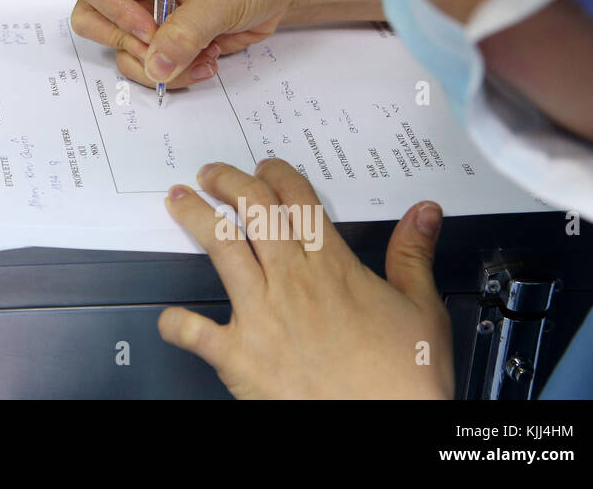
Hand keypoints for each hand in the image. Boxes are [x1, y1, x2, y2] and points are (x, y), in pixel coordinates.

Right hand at [72, 0, 292, 88]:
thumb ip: (186, 32)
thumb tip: (157, 65)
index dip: (116, 13)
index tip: (149, 29)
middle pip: (93, 20)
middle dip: (128, 43)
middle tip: (162, 49)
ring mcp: (145, 13)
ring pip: (121, 51)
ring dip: (158, 65)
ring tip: (201, 55)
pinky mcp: (162, 39)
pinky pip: (148, 66)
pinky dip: (174, 73)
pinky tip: (206, 60)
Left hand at [159, 158, 453, 398]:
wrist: (385, 426)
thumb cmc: (403, 380)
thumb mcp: (422, 309)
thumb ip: (412, 255)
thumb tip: (423, 214)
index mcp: (332, 268)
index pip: (297, 200)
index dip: (277, 174)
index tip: (266, 166)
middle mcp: (291, 283)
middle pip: (252, 211)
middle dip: (227, 181)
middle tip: (212, 172)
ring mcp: (261, 316)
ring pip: (220, 249)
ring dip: (195, 218)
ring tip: (179, 200)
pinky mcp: (239, 354)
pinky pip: (195, 331)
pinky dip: (177, 322)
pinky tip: (169, 316)